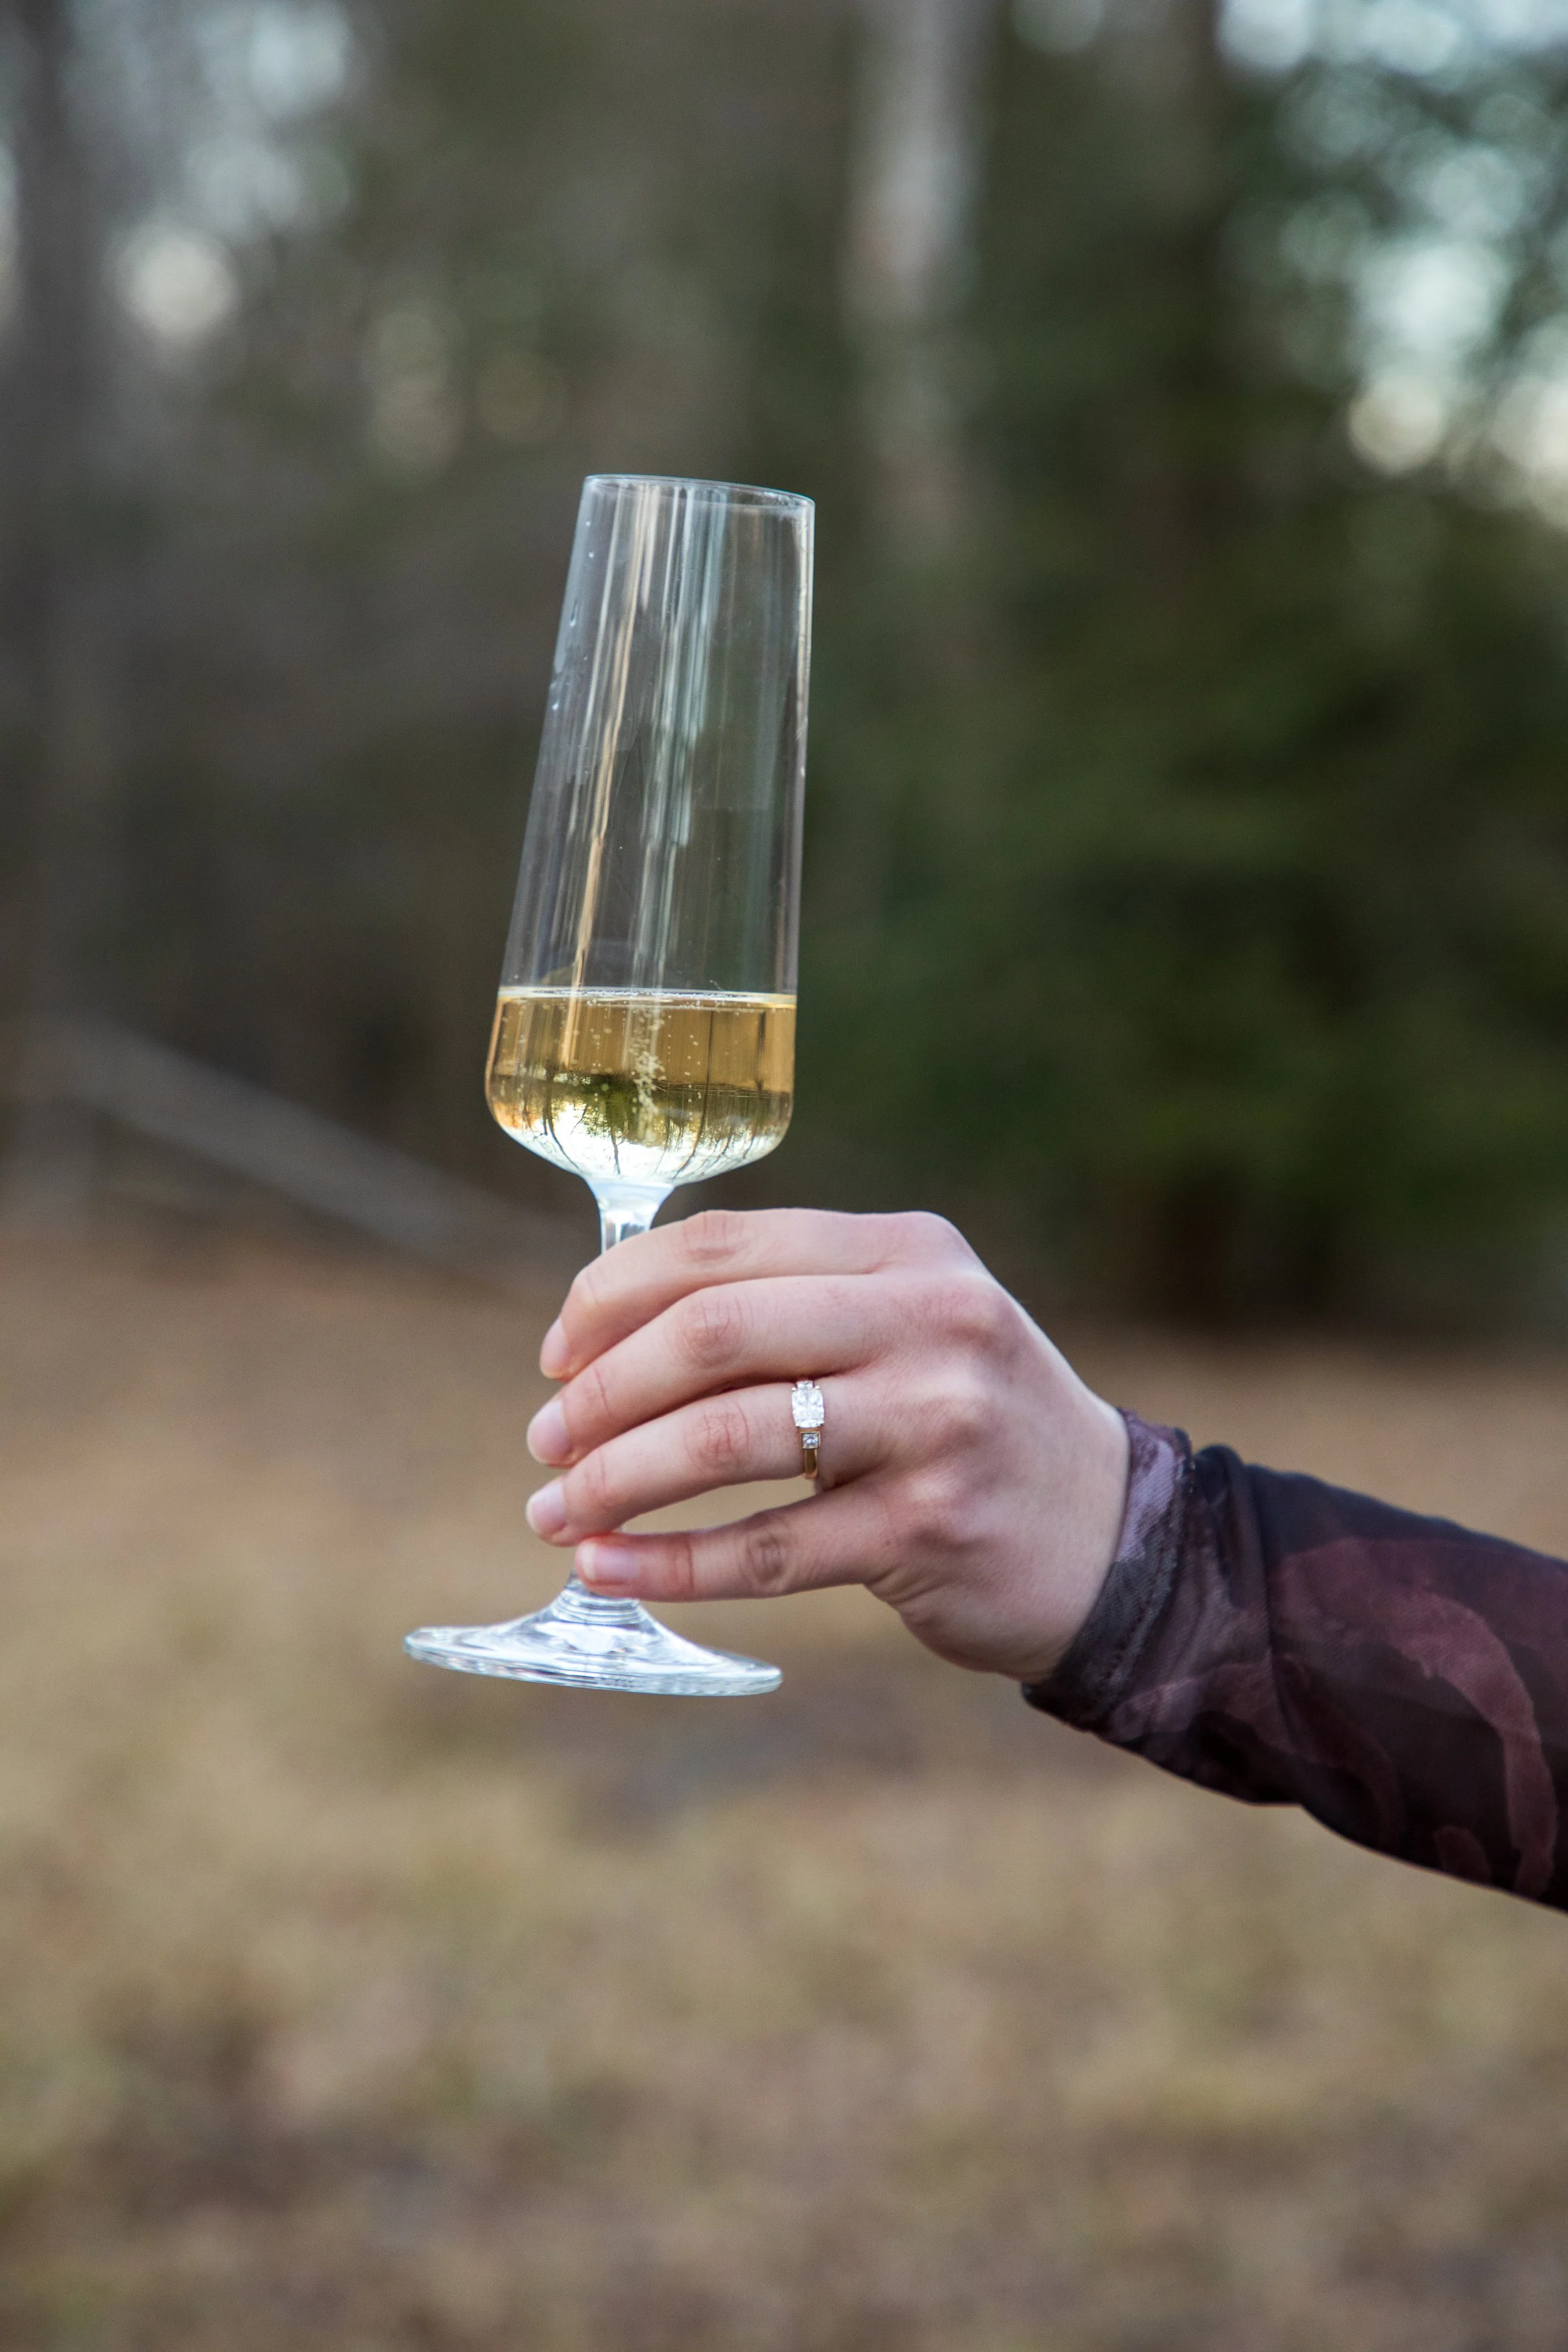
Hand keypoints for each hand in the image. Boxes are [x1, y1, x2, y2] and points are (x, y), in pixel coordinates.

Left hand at [523, 1209, 1129, 1681]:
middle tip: (544, 1439)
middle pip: (711, 1333)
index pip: (724, 1247)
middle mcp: (928, 1322)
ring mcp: (934, 1425)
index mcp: (908, 1252)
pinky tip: (604, 1571)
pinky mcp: (929, 1529)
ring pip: (725, 1440)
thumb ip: (790, 1306)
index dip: (613, 1295)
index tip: (555, 1351)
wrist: (1114, 1537)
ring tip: (554, 1511)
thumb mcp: (909, 1325)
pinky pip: (765, 1550)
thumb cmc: (971, 1421)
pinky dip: (665, 1564)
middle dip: (600, 1390)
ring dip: (612, 1477)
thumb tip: (605, 1333)